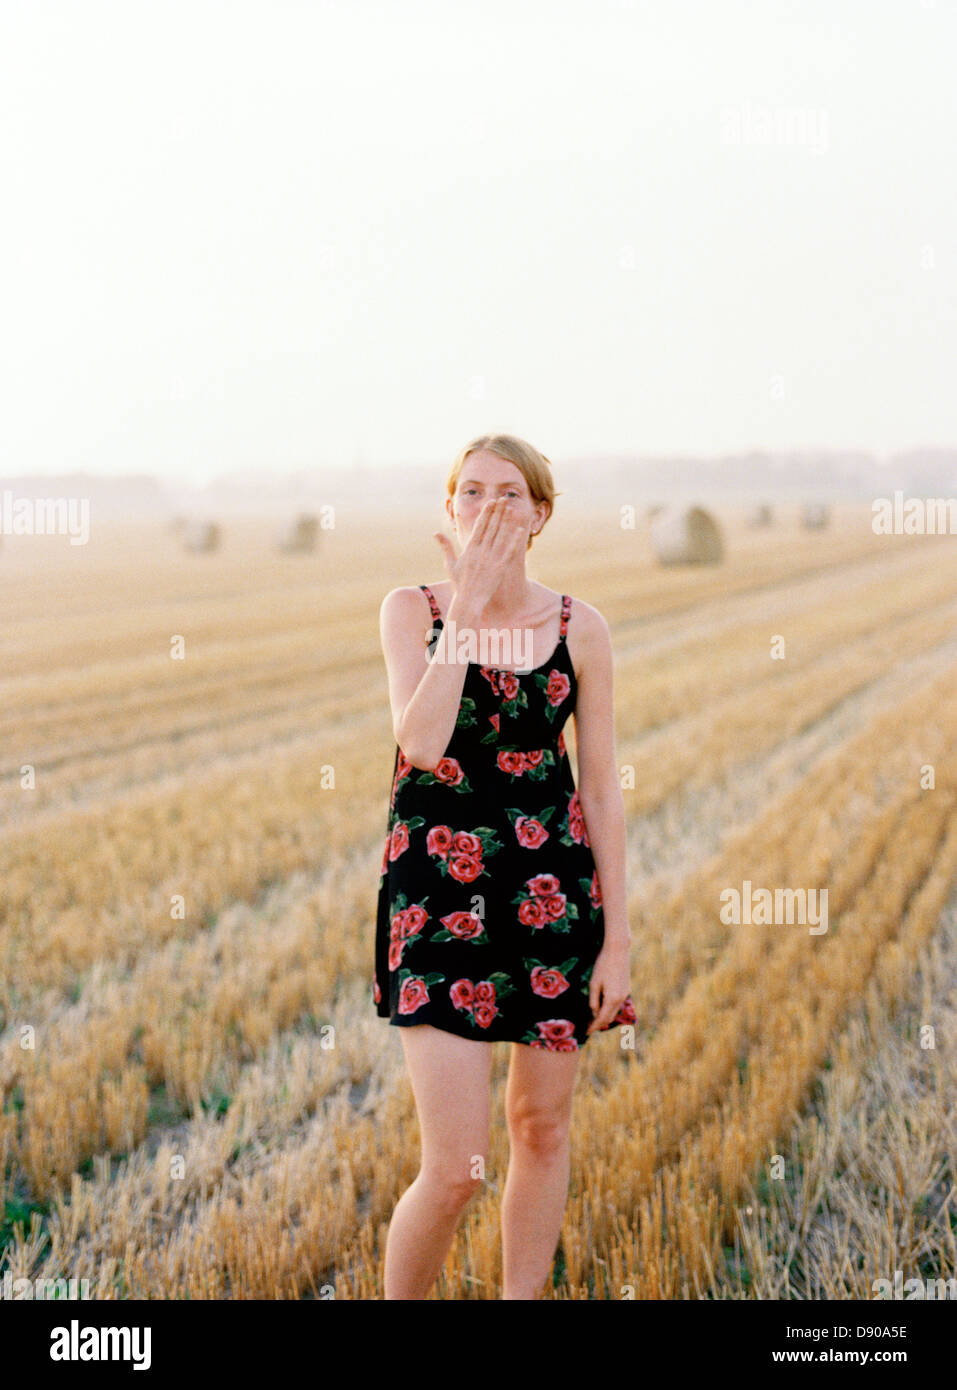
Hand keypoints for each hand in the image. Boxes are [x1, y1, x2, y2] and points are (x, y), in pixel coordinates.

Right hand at [433, 497, 526, 614]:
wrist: (468, 601)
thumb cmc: (459, 584)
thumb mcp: (450, 564)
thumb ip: (445, 547)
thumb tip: (435, 533)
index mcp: (470, 548)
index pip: (479, 526)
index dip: (486, 513)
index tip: (491, 502)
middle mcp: (480, 551)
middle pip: (491, 527)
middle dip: (497, 512)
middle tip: (502, 499)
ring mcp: (490, 559)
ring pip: (500, 536)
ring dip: (506, 521)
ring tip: (511, 508)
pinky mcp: (499, 568)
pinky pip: (508, 551)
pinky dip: (514, 540)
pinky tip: (519, 530)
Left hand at [586, 940, 631, 1034]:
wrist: (618, 951)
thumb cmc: (603, 965)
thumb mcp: (594, 983)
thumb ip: (594, 1000)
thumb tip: (594, 1012)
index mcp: (612, 999)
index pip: (602, 1019)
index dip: (594, 1026)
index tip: (586, 1031)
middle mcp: (621, 999)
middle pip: (609, 1017)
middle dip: (599, 1023)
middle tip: (588, 1025)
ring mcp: (625, 994)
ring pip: (614, 1010)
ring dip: (605, 1014)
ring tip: (593, 1015)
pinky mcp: (626, 988)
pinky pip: (617, 1003)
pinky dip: (610, 1007)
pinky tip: (602, 1003)